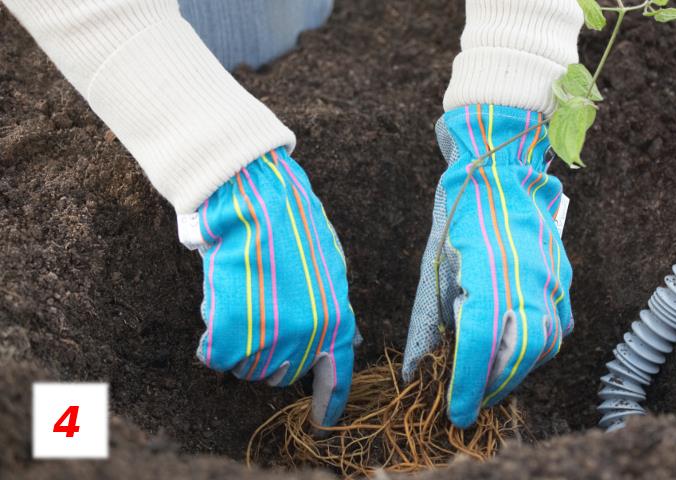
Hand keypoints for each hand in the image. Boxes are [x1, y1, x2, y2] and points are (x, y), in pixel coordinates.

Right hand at [181, 146, 356, 426]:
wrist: (257, 201)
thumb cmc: (294, 228)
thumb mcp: (331, 270)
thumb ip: (335, 312)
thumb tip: (348, 344)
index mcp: (336, 322)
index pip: (336, 378)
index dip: (328, 404)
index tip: (322, 423)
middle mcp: (306, 339)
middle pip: (280, 374)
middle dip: (268, 354)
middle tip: (257, 316)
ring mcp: (268, 339)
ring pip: (246, 367)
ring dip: (239, 344)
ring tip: (240, 300)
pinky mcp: (230, 334)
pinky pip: (214, 356)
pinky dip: (210, 340)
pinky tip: (217, 308)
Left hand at [403, 105, 573, 427]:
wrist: (499, 171)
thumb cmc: (458, 217)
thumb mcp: (436, 267)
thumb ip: (436, 317)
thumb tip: (425, 365)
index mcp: (488, 272)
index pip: (482, 345)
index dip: (469, 385)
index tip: (456, 412)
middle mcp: (527, 278)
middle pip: (523, 353)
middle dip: (496, 387)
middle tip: (474, 403)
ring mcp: (552, 276)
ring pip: (548, 343)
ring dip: (520, 371)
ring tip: (494, 383)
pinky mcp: (565, 275)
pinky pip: (560, 324)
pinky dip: (541, 347)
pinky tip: (521, 352)